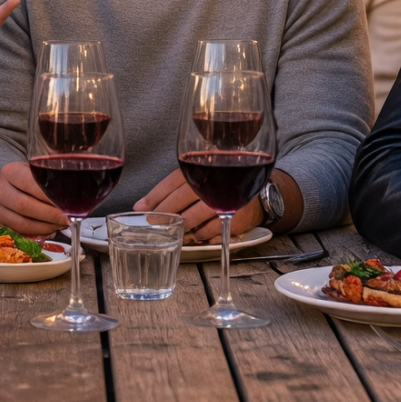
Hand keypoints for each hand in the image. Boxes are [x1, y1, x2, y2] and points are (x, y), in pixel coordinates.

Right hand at [0, 161, 70, 236]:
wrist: (5, 189)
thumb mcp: (35, 173)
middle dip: (50, 215)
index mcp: (9, 171)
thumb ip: (50, 181)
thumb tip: (74, 199)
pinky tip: (49, 231)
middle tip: (67, 219)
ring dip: (45, 228)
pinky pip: (18, 234)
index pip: (29, 184)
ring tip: (60, 226)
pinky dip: (36, 235)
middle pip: (24, 206)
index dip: (48, 196)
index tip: (66, 204)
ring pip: (21, 224)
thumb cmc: (26, 181)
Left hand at [131, 170, 263, 242]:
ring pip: (197, 213)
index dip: (155, 195)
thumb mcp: (199, 178)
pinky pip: (213, 227)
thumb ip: (172, 189)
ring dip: (182, 224)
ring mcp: (226, 197)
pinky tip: (196, 234)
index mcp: (201, 167)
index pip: (173, 181)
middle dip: (165, 211)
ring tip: (173, 229)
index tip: (141, 208)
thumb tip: (140, 205)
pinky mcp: (237, 213)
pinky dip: (201, 233)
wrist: (259, 189)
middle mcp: (213, 179)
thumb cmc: (222, 183)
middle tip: (153, 221)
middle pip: (183, 196)